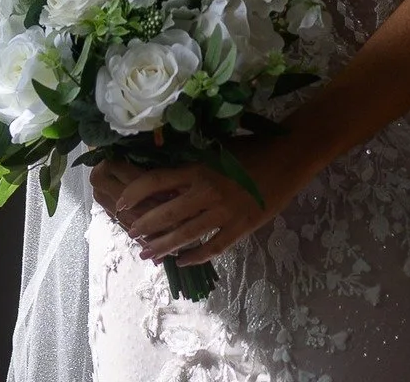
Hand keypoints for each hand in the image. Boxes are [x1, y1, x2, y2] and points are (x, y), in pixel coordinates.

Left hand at [107, 139, 302, 267]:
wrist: (288, 156)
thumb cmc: (250, 148)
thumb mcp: (214, 150)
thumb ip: (191, 164)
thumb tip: (161, 175)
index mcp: (197, 168)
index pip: (155, 181)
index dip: (134, 194)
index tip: (120, 205)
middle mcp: (207, 190)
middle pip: (167, 213)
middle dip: (145, 227)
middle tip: (132, 238)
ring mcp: (225, 211)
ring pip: (187, 234)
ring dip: (165, 246)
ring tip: (149, 255)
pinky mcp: (243, 225)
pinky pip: (215, 246)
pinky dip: (198, 255)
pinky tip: (184, 260)